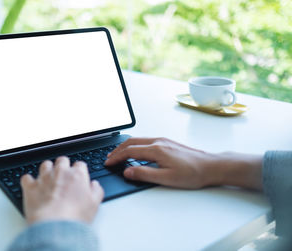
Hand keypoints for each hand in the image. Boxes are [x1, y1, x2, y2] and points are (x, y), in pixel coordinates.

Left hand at [20, 156, 103, 224]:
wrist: (54, 225)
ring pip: (45, 165)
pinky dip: (29, 181)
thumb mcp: (94, 205)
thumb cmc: (74, 216)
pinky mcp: (30, 186)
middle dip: (63, 166)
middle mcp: (60, 172)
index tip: (78, 178)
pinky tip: (31, 186)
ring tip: (48, 180)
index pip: (80, 165)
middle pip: (62, 160)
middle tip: (63, 177)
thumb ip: (96, 191)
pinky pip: (27, 178)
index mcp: (77, 175)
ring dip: (47, 170)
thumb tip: (95, 186)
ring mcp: (44, 178)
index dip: (79, 172)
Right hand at [105, 137, 262, 189]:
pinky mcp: (167, 142)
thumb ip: (145, 174)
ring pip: (138, 140)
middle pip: (131, 142)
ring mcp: (163, 140)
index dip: (116, 157)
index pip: (129, 151)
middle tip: (109, 157)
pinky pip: (146, 140)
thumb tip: (127, 171)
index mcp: (156, 150)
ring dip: (126, 146)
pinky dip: (135, 145)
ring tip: (118, 154)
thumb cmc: (192, 173)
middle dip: (118, 150)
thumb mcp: (166, 178)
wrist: (211, 166)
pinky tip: (135, 151)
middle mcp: (158, 141)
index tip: (108, 162)